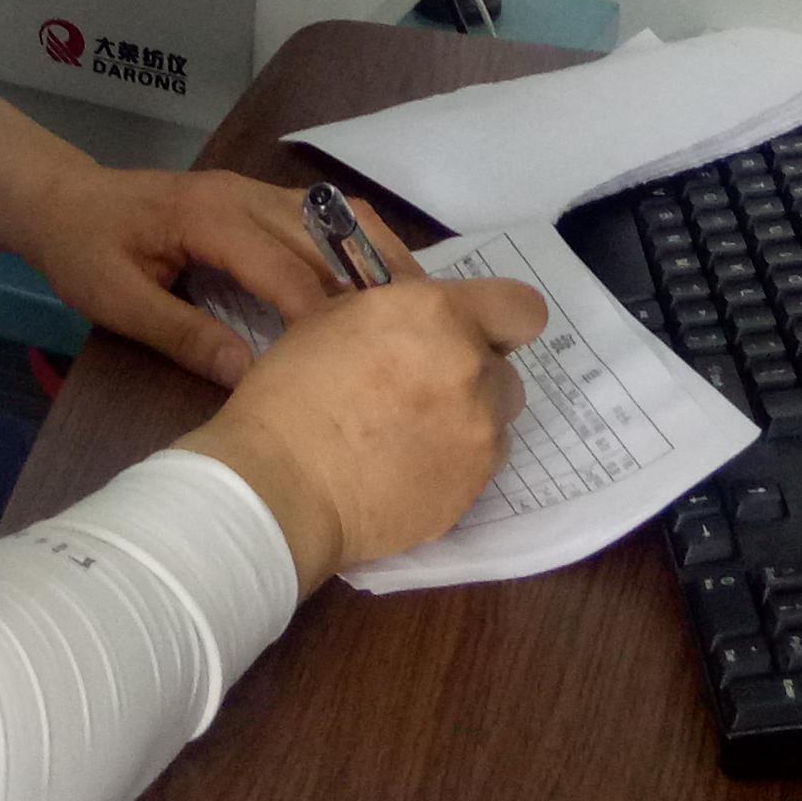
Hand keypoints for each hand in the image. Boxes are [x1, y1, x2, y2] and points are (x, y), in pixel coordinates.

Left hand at [18, 164, 420, 388]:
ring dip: (376, 261)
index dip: (325, 315)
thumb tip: (250, 379)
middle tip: (420, 337)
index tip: (362, 361)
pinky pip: (322, 218)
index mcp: (210, 217)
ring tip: (416, 313)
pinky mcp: (256, 199)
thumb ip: (184, 337)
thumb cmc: (83, 251)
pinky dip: (356, 249)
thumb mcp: (119, 302)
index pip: (286, 268)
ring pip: (336, 219)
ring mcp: (253, 191)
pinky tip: (376, 289)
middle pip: (327, 237)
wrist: (60, 199)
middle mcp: (244, 195)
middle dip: (372, 286)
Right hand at [172, 275, 547, 588]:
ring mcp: (478, 438)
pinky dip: (451, 466)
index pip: (521, 308)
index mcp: (440, 317)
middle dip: (473, 377)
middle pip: (506, 371)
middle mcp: (472, 372)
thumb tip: (418, 321)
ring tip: (410, 437)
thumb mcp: (335, 319)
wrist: (280, 483)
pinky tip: (403, 471)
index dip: (500, 320)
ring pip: (496, 423)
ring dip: (467, 423)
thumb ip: (398, 314)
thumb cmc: (292, 391)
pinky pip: (477, 469)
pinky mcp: (471, 492)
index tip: (474, 333)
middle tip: (423, 391)